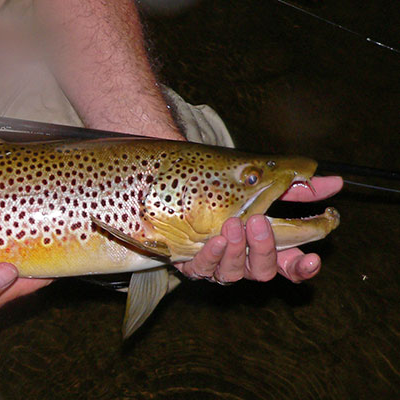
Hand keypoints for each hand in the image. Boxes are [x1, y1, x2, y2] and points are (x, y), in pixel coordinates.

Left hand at [175, 176, 342, 283]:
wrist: (176, 185)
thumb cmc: (224, 188)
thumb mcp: (263, 184)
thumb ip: (297, 187)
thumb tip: (336, 182)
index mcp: (267, 246)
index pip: (291, 267)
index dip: (304, 268)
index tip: (313, 259)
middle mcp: (245, 260)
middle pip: (264, 270)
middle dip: (264, 248)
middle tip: (259, 222)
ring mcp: (218, 265)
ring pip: (234, 272)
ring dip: (237, 249)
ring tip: (233, 225)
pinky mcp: (193, 264)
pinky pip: (203, 268)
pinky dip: (211, 255)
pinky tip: (215, 239)